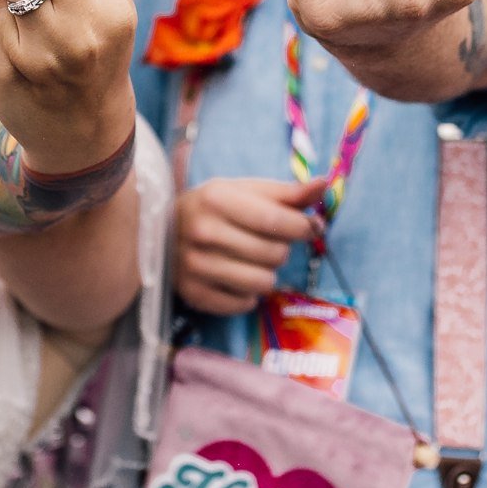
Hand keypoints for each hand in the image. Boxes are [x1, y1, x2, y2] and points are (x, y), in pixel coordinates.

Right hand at [173, 175, 329, 315]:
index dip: (303, 226)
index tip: (311, 227)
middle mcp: (202, 231)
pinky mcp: (194, 294)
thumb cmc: (214, 208)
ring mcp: (194, 266)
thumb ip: (287, 192)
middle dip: (281, 249)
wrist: (163, 233)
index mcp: (216, 198)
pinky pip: (244, 303)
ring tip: (251, 261)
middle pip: (274, 254)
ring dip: (267, 273)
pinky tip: (234, 278)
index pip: (275, 220)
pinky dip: (247, 294)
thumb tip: (323, 184)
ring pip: (263, 283)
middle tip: (267, 242)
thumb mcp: (246, 191)